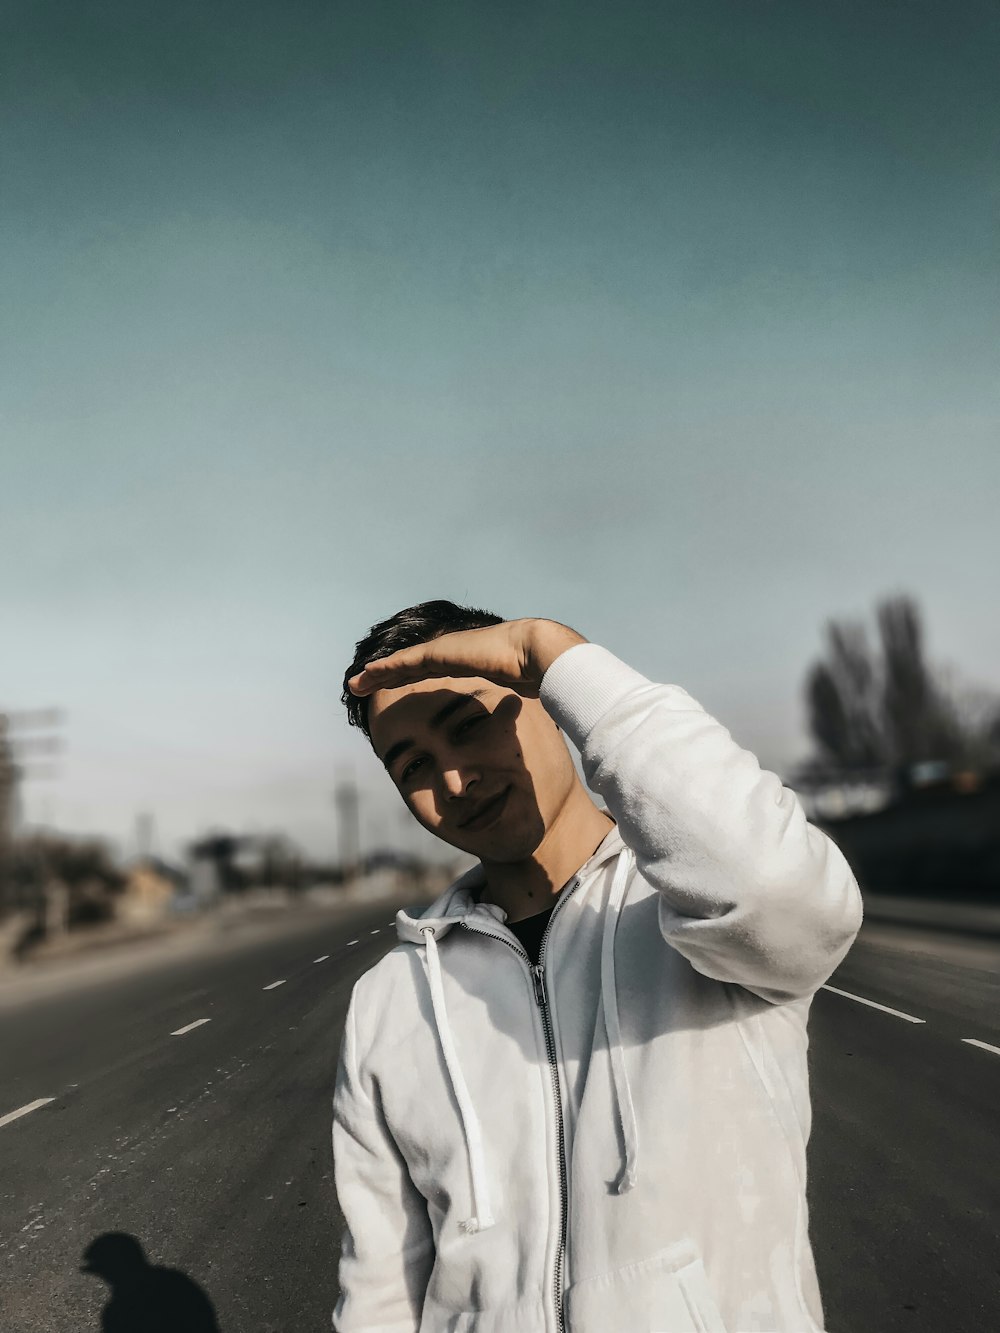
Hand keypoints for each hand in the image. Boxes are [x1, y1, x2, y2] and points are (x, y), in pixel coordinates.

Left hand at [347, 618, 586, 698]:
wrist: (537, 653)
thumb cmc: (537, 671)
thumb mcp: (520, 686)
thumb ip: (514, 691)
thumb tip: (527, 702)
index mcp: (469, 659)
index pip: (433, 668)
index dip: (413, 674)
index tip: (396, 684)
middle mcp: (453, 652)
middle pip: (412, 665)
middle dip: (388, 674)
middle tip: (365, 684)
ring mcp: (445, 650)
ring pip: (402, 663)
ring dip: (378, 674)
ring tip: (356, 683)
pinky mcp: (439, 653)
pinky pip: (404, 663)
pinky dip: (384, 670)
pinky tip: (367, 675)